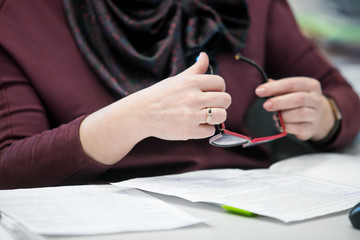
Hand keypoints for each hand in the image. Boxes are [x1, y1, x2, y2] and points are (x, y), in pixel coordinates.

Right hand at [79, 52, 230, 163]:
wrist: (141, 114)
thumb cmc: (160, 95)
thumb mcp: (177, 79)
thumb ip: (195, 69)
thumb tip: (204, 56)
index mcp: (191, 81)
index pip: (221, 83)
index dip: (219, 89)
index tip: (212, 93)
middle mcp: (193, 97)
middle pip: (226, 100)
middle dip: (220, 103)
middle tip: (210, 106)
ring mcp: (191, 115)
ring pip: (221, 115)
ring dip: (216, 117)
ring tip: (205, 116)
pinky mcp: (188, 131)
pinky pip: (210, 131)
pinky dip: (204, 130)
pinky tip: (195, 125)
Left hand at [255, 77, 334, 140]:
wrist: (315, 118)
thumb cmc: (297, 102)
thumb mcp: (291, 91)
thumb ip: (278, 88)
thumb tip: (265, 85)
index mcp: (310, 85)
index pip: (291, 84)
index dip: (274, 87)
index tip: (259, 91)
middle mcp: (316, 99)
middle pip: (299, 99)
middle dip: (279, 102)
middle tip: (266, 105)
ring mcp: (316, 114)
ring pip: (301, 113)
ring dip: (284, 115)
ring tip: (274, 116)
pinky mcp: (311, 128)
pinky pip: (299, 128)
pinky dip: (286, 126)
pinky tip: (279, 125)